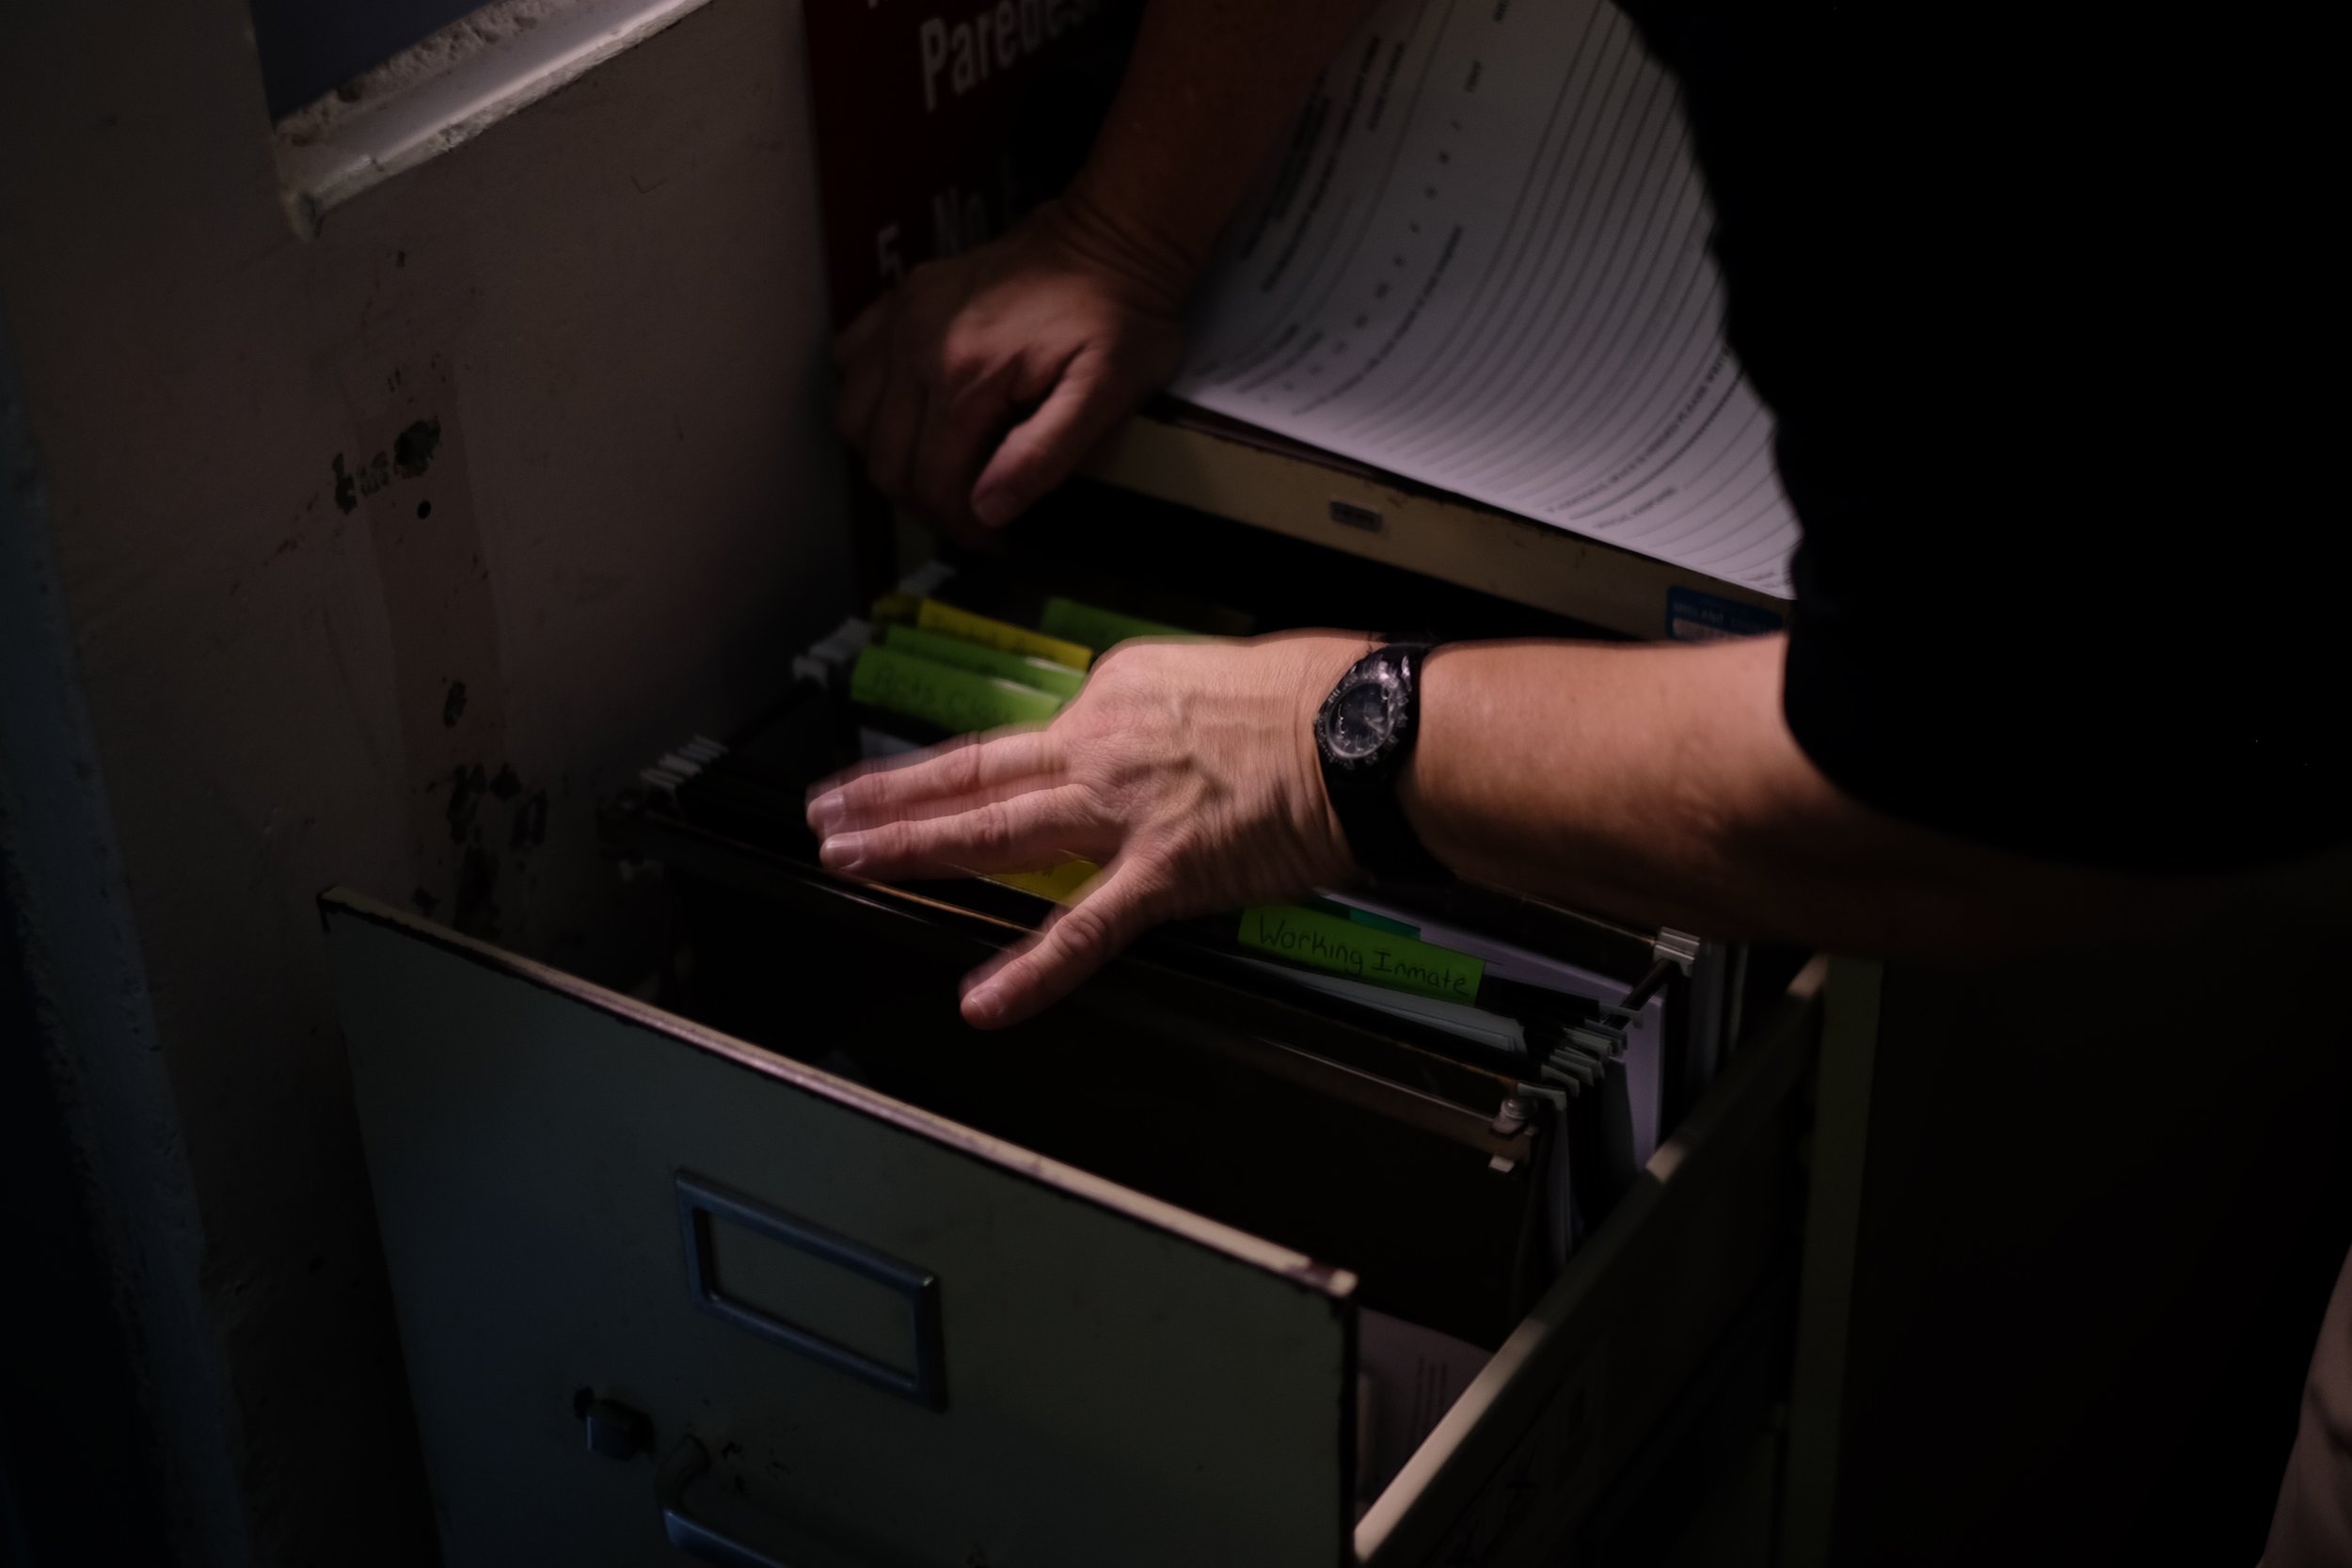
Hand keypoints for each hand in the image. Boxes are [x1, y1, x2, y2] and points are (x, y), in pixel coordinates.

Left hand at [804, 633, 1370, 1026]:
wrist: (1365, 729)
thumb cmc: (1322, 695)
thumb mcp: (1224, 673)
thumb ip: (1173, 713)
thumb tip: (1167, 743)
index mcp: (1118, 692)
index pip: (1042, 736)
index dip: (1001, 764)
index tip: (960, 779)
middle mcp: (1101, 744)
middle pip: (976, 772)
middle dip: (894, 794)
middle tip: (832, 811)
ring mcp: (1122, 812)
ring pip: (994, 831)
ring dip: (914, 847)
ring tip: (850, 860)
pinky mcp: (1160, 875)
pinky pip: (1082, 930)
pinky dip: (1029, 971)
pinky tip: (982, 1001)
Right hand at [833, 197, 1189, 539]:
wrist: (1111, 236)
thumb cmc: (1119, 317)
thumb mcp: (1106, 393)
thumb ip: (1044, 454)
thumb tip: (987, 509)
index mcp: (966, 376)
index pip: (933, 482)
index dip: (960, 527)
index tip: (993, 542)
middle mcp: (916, 345)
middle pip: (885, 460)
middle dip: (925, 503)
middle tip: (970, 514)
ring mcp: (901, 316)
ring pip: (853, 418)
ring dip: (889, 457)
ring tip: (939, 469)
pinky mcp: (901, 296)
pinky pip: (849, 359)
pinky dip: (867, 398)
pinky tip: (908, 410)